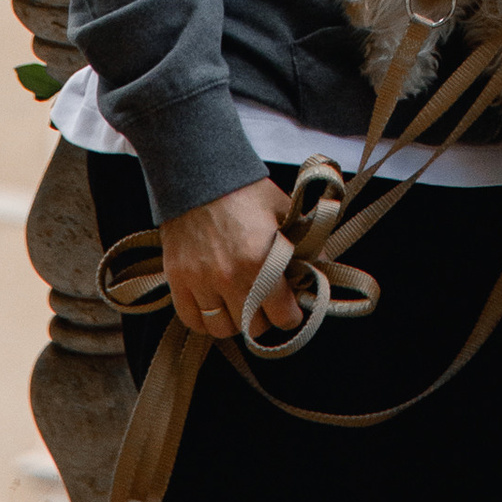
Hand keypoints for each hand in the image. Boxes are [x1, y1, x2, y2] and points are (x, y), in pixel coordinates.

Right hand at [161, 177, 298, 340]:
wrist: (200, 172)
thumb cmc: (245, 190)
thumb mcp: (283, 209)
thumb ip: (304, 241)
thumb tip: (323, 266)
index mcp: (260, 259)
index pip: (282, 315)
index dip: (290, 315)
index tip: (290, 309)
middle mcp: (230, 277)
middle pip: (252, 327)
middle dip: (264, 318)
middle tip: (266, 304)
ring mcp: (201, 281)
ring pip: (222, 329)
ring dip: (235, 322)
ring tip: (240, 305)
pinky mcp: (178, 280)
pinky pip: (192, 320)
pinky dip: (205, 320)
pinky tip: (215, 306)